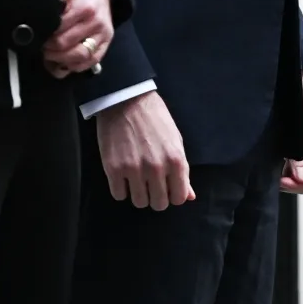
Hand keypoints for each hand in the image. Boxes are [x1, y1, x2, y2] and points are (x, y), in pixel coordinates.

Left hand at [44, 0, 114, 77]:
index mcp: (86, 7)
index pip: (58, 28)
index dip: (43, 33)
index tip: (34, 33)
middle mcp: (96, 23)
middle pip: (65, 44)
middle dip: (47, 48)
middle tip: (38, 44)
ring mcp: (103, 35)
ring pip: (79, 57)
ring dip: (60, 60)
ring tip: (48, 55)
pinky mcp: (106, 43)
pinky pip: (91, 62)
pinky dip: (74, 67)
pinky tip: (62, 63)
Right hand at [96, 90, 193, 210]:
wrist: (126, 99)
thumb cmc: (154, 117)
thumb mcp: (175, 140)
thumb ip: (182, 170)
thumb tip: (189, 196)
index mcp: (176, 160)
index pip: (179, 198)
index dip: (173, 195)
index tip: (167, 187)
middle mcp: (156, 168)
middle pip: (159, 204)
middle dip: (156, 196)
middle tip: (150, 183)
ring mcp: (134, 169)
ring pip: (139, 202)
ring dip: (138, 193)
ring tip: (136, 178)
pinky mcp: (113, 169)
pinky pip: (118, 195)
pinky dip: (121, 189)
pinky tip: (122, 176)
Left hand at [282, 75, 302, 194]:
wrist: (287, 82)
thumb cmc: (295, 99)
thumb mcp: (297, 128)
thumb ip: (299, 154)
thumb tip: (301, 178)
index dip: (299, 184)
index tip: (281, 181)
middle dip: (292, 184)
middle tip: (273, 179)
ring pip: (299, 177)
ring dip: (286, 178)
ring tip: (271, 172)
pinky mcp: (295, 148)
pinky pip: (292, 168)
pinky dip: (283, 171)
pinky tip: (272, 166)